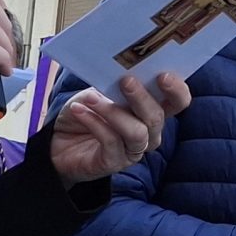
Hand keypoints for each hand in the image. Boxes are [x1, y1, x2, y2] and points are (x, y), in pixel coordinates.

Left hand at [45, 73, 186, 186]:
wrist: (58, 142)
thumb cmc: (85, 113)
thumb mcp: (99, 92)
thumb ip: (113, 85)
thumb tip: (121, 72)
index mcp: (151, 112)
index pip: (178, 103)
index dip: (177, 90)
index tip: (164, 75)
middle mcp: (149, 133)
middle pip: (157, 118)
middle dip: (143, 98)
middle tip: (126, 81)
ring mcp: (133, 151)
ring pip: (136, 132)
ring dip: (113, 112)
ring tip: (91, 98)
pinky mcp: (114, 163)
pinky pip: (111, 141)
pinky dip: (94, 122)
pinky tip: (79, 110)